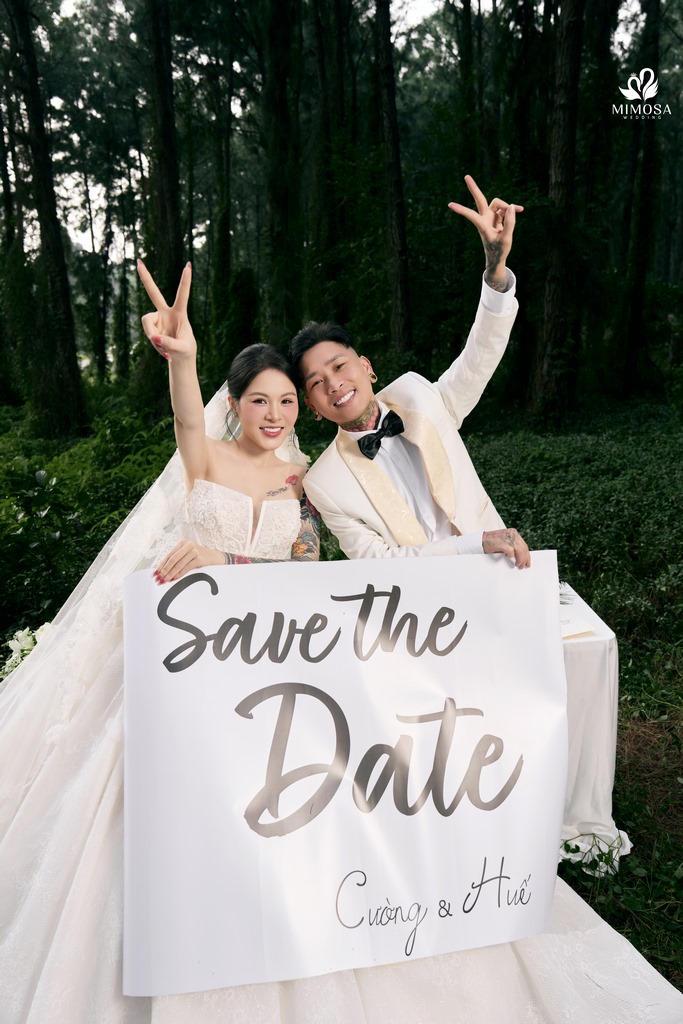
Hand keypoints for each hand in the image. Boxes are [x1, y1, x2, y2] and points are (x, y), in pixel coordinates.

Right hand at [137, 259, 195, 361]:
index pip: (182, 295)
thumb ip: (169, 343)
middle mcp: (166, 312)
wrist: (179, 357)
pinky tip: (161, 348)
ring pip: (147, 322)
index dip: (185, 282)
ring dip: (153, 336)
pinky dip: (154, 343)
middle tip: (138, 261)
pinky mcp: (151, 326)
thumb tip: (155, 337)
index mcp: (180, 313)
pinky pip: (148, 333)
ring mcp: (157, 319)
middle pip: (153, 293)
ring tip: (164, 348)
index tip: (188, 266)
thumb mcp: (181, 349)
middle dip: (146, 278)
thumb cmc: (185, 351)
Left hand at [154, 540, 223, 583]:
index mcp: (182, 543)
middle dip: (164, 570)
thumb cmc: (199, 557)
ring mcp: (194, 551)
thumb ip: (177, 560)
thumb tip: (162, 571)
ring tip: (165, 580)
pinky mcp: (199, 558)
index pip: (168, 555)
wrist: (215, 557)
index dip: (161, 565)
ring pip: (178, 564)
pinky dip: (179, 574)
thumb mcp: (187, 555)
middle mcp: (188, 545)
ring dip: (170, 574)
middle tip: (159, 579)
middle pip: (172, 559)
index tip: (155, 574)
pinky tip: (174, 579)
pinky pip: (186, 567)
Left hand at [448, 175, 522, 289]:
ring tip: (519, 210)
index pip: (471, 215)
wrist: (498, 257)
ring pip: (498, 204)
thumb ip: (510, 222)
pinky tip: (520, 210)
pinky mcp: (497, 217)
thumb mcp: (506, 238)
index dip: (461, 210)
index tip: (449, 204)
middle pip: (479, 199)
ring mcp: (491, 217)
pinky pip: (505, 209)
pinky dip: (512, 209)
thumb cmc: (499, 250)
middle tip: (466, 176)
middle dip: (474, 188)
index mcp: (482, 226)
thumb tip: (512, 206)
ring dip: (507, 206)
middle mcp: (485, 218)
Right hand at [482, 528, 530, 568]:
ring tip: (518, 565)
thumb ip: (513, 546)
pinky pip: (511, 551)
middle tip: (523, 566)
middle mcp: (512, 534)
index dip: (527, 555)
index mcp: (513, 533)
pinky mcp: (502, 542)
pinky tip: (508, 557)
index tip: (527, 562)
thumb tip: (522, 557)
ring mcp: (507, 538)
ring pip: (520, 550)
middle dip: (525, 559)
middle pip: (523, 548)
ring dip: (520, 559)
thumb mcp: (506, 542)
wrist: (481, 540)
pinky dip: (511, 556)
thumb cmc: (492, 543)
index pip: (524, 545)